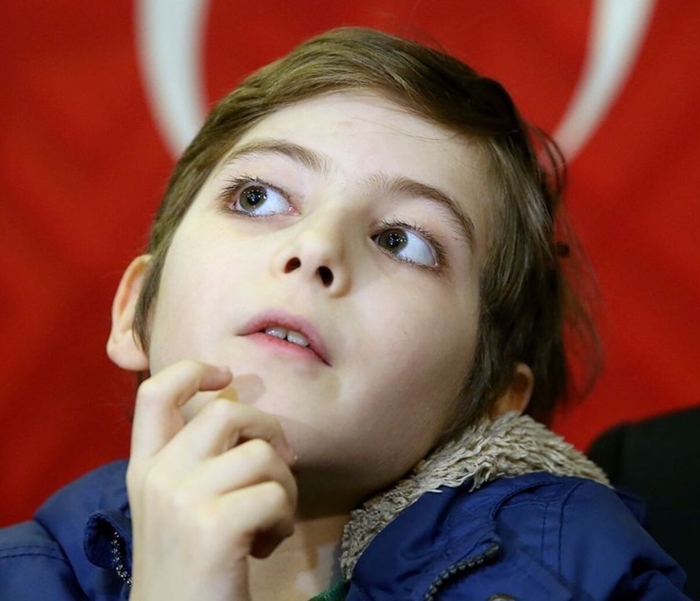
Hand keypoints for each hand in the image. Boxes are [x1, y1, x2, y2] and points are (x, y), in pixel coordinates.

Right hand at [126, 360, 296, 600]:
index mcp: (144, 467)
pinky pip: (275, 494)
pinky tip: (267, 543)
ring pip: (261, 454)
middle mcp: (157, 477)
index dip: (193, 371)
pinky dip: (285, 518)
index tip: (225, 375)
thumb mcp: (178, 506)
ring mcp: (183, 500)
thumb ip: (198, 462)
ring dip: (283, 486)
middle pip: (228, 412)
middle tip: (280, 465)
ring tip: (271, 519)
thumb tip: (253, 423)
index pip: (155, 393)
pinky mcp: (213, 527)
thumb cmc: (187, 565)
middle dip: (269, 431)